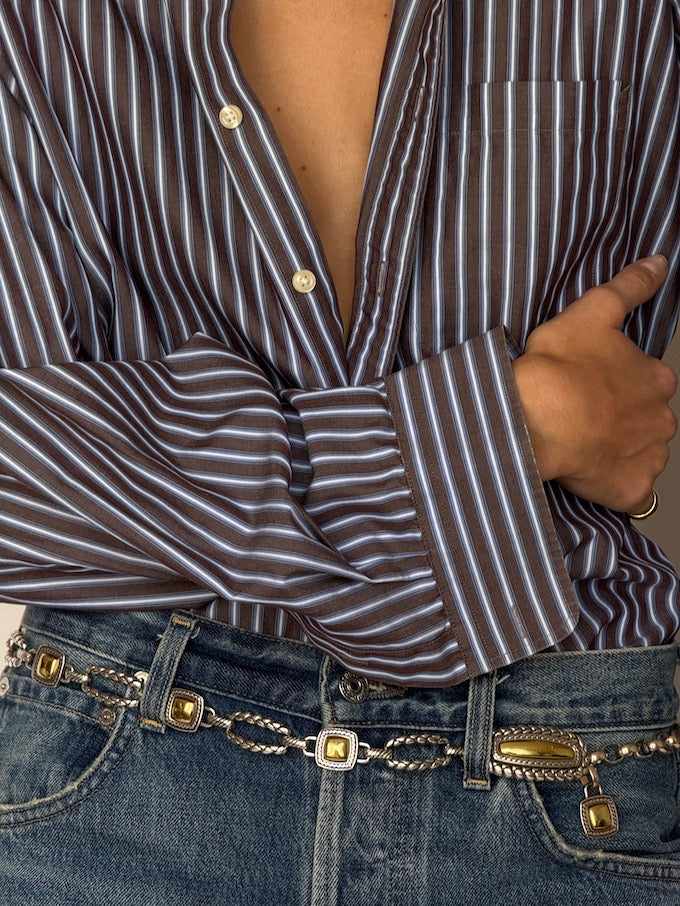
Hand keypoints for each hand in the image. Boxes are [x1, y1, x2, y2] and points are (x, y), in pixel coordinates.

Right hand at [512, 256, 677, 513]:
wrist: (534, 420)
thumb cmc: (558, 369)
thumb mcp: (592, 312)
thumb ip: (630, 288)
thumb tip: (658, 264)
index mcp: (655, 378)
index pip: (650, 382)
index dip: (620, 384)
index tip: (592, 386)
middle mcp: (661, 419)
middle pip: (648, 420)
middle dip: (624, 421)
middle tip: (584, 417)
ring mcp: (648, 457)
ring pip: (643, 455)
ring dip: (621, 453)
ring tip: (583, 446)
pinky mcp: (631, 490)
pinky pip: (632, 494)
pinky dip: (618, 488)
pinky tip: (594, 477)